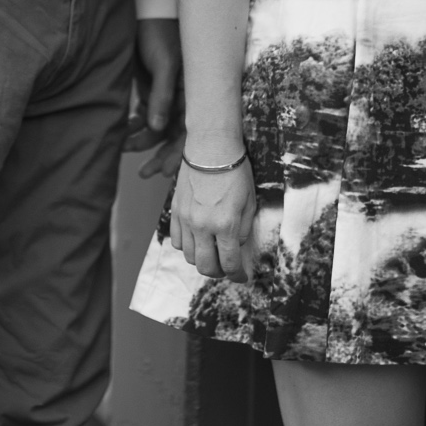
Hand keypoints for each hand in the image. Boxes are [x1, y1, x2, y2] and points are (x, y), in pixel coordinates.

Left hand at [126, 19, 184, 177]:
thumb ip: (162, 96)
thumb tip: (157, 129)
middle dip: (160, 155)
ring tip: (124, 148)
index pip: (191, 132)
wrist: (145, 16)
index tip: (167, 172)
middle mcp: (183, 100)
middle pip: (174, 136)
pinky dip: (136, 126)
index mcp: (193, 95)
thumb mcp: (165, 64)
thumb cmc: (161, 36)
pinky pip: (145, 116)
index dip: (180, 154)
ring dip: (142, 141)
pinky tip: (124, 131)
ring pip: (157, 129)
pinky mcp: (152, 92)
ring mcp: (166, 97)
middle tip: (144, 173)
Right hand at [170, 146, 256, 280]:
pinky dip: (187, 245)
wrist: (211, 148)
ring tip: (212, 252)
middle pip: (205, 266)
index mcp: (225, 225)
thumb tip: (236, 246)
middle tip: (226, 267)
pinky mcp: (175, 210)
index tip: (241, 277)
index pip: (230, 264)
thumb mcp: (249, 202)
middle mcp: (203, 226)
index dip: (237, 275)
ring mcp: (186, 219)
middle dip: (218, 273)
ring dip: (202, 259)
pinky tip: (197, 239)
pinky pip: (177, 240)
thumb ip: (243, 229)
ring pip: (189, 256)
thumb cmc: (235, 172)